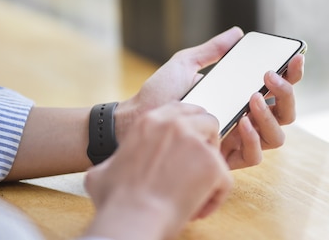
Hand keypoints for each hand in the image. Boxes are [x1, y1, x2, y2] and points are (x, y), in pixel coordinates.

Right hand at [84, 102, 231, 239]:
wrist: (131, 218)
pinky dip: (216, 196)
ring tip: (197, 190)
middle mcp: (175, 125)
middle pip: (206, 121)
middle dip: (206, 142)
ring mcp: (196, 143)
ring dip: (211, 168)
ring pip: (218, 148)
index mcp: (149, 121)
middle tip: (196, 166)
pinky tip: (199, 208)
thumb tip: (111, 167)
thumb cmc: (116, 200)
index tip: (189, 143)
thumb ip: (116, 161)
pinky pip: (225, 178)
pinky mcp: (212, 165)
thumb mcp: (103, 171)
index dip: (189, 127)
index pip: (180, 109)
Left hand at [115, 26, 304, 169]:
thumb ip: (213, 50)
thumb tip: (237, 33)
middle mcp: (245, 120)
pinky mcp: (225, 159)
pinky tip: (242, 123)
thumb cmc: (161, 94)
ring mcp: (237, 141)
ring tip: (252, 97)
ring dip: (270, 116)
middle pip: (285, 113)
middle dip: (286, 94)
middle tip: (268, 75)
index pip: (277, 89)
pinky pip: (254, 156)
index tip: (294, 58)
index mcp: (241, 97)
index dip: (292, 75)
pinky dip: (254, 139)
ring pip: (277, 137)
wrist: (136, 118)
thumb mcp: (186, 64)